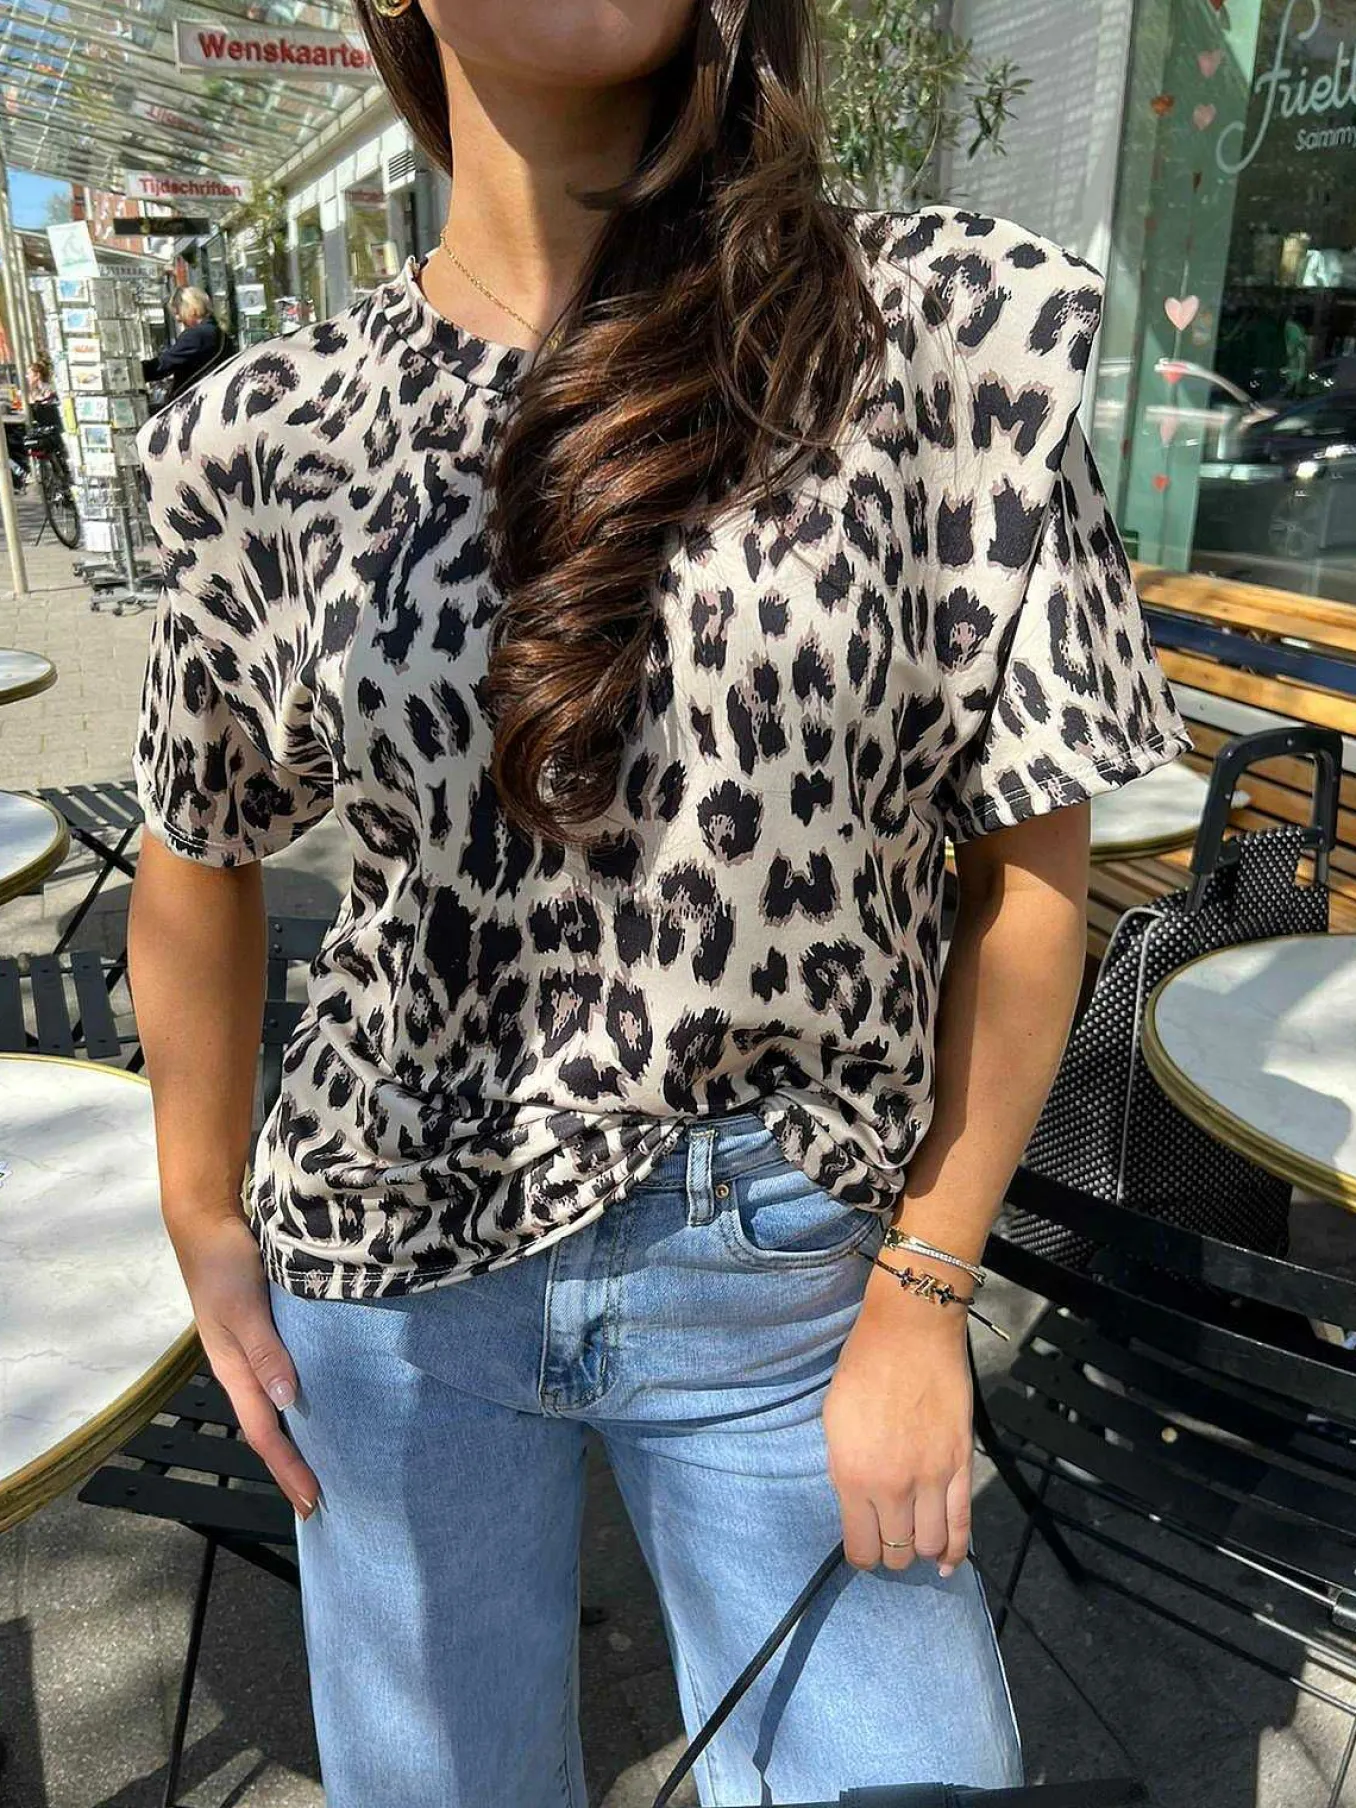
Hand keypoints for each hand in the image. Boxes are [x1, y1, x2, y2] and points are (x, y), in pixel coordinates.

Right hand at [170, 1212, 319, 1520]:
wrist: (207, 1225)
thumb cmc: (224, 1265)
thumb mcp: (244, 1308)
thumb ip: (265, 1351)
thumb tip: (287, 1401)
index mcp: (234, 1370)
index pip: (264, 1433)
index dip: (288, 1468)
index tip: (311, 1502)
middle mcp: (242, 1368)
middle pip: (267, 1430)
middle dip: (291, 1466)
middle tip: (320, 1501)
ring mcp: (250, 1352)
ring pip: (273, 1407)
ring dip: (295, 1438)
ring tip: (324, 1462)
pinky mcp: (262, 1332)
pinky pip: (280, 1379)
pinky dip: (297, 1402)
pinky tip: (316, 1402)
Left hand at [822, 1279, 972, 1574]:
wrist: (910, 1331)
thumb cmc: (863, 1367)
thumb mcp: (834, 1420)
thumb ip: (843, 1468)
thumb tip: (856, 1502)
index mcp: (852, 1476)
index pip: (860, 1549)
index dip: (861, 1555)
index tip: (862, 1546)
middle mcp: (892, 1486)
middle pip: (897, 1553)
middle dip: (891, 1553)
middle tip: (889, 1537)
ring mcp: (931, 1478)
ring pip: (931, 1545)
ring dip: (922, 1550)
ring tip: (915, 1539)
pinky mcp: (961, 1465)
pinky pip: (963, 1524)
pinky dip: (957, 1550)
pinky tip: (948, 1562)